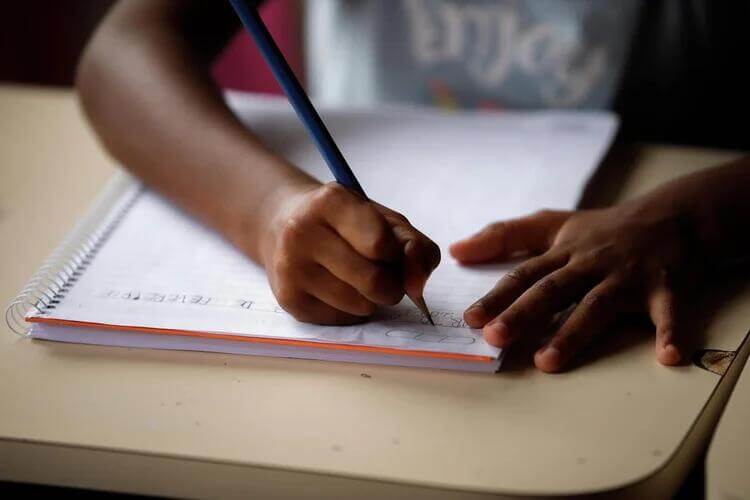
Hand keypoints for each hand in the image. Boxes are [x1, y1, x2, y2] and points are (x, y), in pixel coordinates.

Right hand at [259, 182, 439, 324]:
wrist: (286, 225)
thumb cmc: (348, 223)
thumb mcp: (385, 220)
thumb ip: (415, 247)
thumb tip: (417, 287)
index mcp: (330, 201)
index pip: (379, 244)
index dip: (396, 254)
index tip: (389, 251)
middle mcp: (302, 231)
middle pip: (373, 281)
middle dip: (392, 285)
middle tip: (384, 274)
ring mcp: (290, 267)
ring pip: (360, 305)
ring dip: (371, 299)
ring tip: (355, 278)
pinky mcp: (288, 298)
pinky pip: (342, 319)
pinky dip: (351, 310)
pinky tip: (336, 289)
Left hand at [450, 202, 701, 372]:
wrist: (674, 216)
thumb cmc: (605, 228)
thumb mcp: (553, 223)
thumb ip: (505, 235)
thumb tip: (457, 251)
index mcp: (563, 253)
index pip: (523, 276)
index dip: (496, 297)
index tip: (470, 319)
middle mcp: (590, 264)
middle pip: (551, 289)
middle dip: (521, 314)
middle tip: (495, 338)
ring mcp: (626, 276)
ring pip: (596, 305)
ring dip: (572, 333)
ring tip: (547, 361)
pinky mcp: (665, 286)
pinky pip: (667, 312)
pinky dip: (669, 333)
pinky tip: (667, 357)